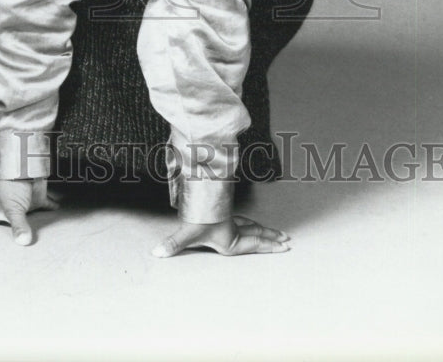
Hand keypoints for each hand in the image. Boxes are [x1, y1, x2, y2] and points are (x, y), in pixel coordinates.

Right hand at [0, 177, 58, 245]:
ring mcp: (18, 196)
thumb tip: (23, 241)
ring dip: (10, 201)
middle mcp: (4, 201)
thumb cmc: (15, 187)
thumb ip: (18, 227)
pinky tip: (55, 207)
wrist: (30, 167)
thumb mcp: (14, 210)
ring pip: (12, 200)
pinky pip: (43, 202)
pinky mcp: (35, 195)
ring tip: (8, 202)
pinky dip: (49, 204)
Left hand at [152, 215, 290, 257]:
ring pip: (252, 224)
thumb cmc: (196, 214)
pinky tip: (251, 223)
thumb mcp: (186, 232)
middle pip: (257, 233)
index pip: (255, 243)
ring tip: (275, 233)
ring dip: (263, 229)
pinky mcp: (226, 212)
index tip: (284, 247)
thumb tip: (157, 253)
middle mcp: (233, 229)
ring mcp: (231, 220)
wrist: (201, 188)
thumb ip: (173, 244)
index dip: (269, 246)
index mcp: (230, 239)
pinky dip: (252, 222)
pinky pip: (244, 219)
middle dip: (271, 238)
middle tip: (286, 240)